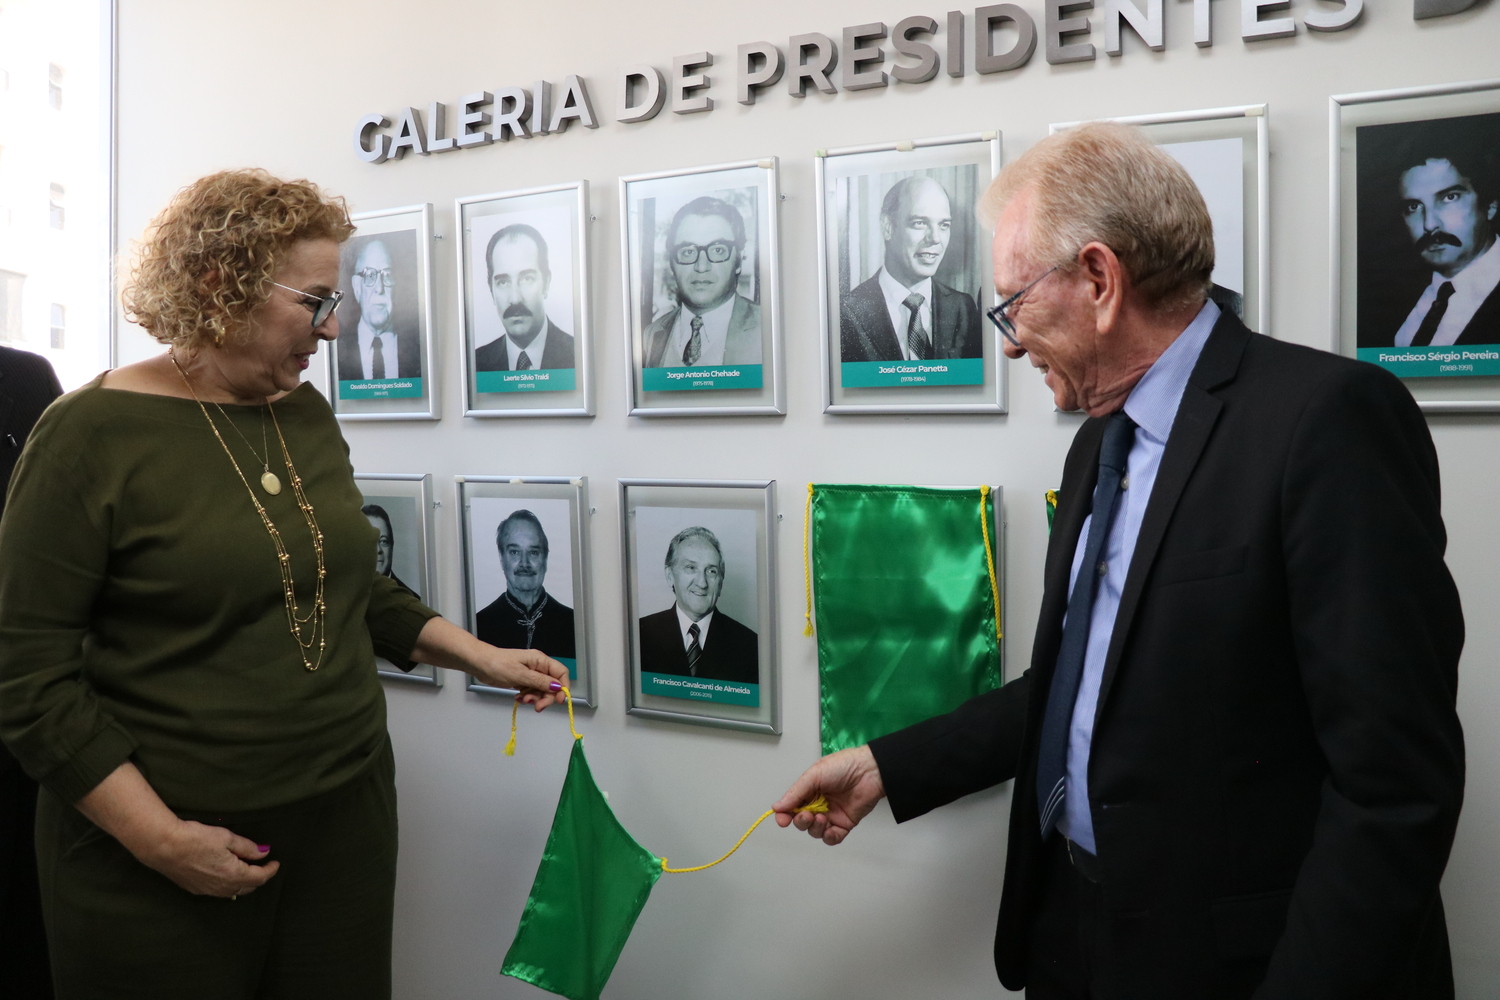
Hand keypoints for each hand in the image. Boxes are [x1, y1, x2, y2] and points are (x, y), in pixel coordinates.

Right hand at [133, 820, 278, 897]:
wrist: (164, 847)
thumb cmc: (196, 839)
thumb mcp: (227, 838)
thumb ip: (247, 847)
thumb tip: (263, 852)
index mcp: (233, 874)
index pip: (259, 878)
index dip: (270, 870)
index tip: (276, 863)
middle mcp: (221, 887)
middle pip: (247, 888)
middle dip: (258, 879)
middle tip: (264, 867)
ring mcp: (207, 891)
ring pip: (232, 893)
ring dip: (243, 884)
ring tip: (248, 871)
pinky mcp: (194, 889)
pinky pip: (218, 892)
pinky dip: (228, 886)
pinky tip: (227, 876)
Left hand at [409, 617, 570, 710]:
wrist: (479, 664)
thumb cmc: (498, 665)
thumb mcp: (520, 674)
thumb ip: (540, 682)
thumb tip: (558, 687)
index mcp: (540, 660)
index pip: (561, 673)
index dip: (563, 687)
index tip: (559, 701)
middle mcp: (538, 667)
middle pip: (552, 685)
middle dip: (546, 697)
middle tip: (537, 707)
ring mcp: (530, 674)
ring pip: (541, 691)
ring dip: (534, 699)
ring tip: (522, 700)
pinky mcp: (522, 681)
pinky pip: (531, 692)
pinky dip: (526, 697)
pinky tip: (517, 698)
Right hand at [773, 745, 885, 845]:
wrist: (870, 771)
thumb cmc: (843, 766)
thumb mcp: (814, 775)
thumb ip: (796, 793)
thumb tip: (777, 807)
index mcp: (809, 791)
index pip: (792, 807)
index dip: (785, 815)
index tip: (782, 819)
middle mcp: (818, 804)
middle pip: (802, 821)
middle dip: (801, 821)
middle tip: (808, 815)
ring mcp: (832, 815)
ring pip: (815, 831)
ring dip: (815, 828)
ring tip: (823, 818)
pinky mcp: (845, 824)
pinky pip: (833, 838)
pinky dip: (829, 837)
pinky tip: (830, 830)